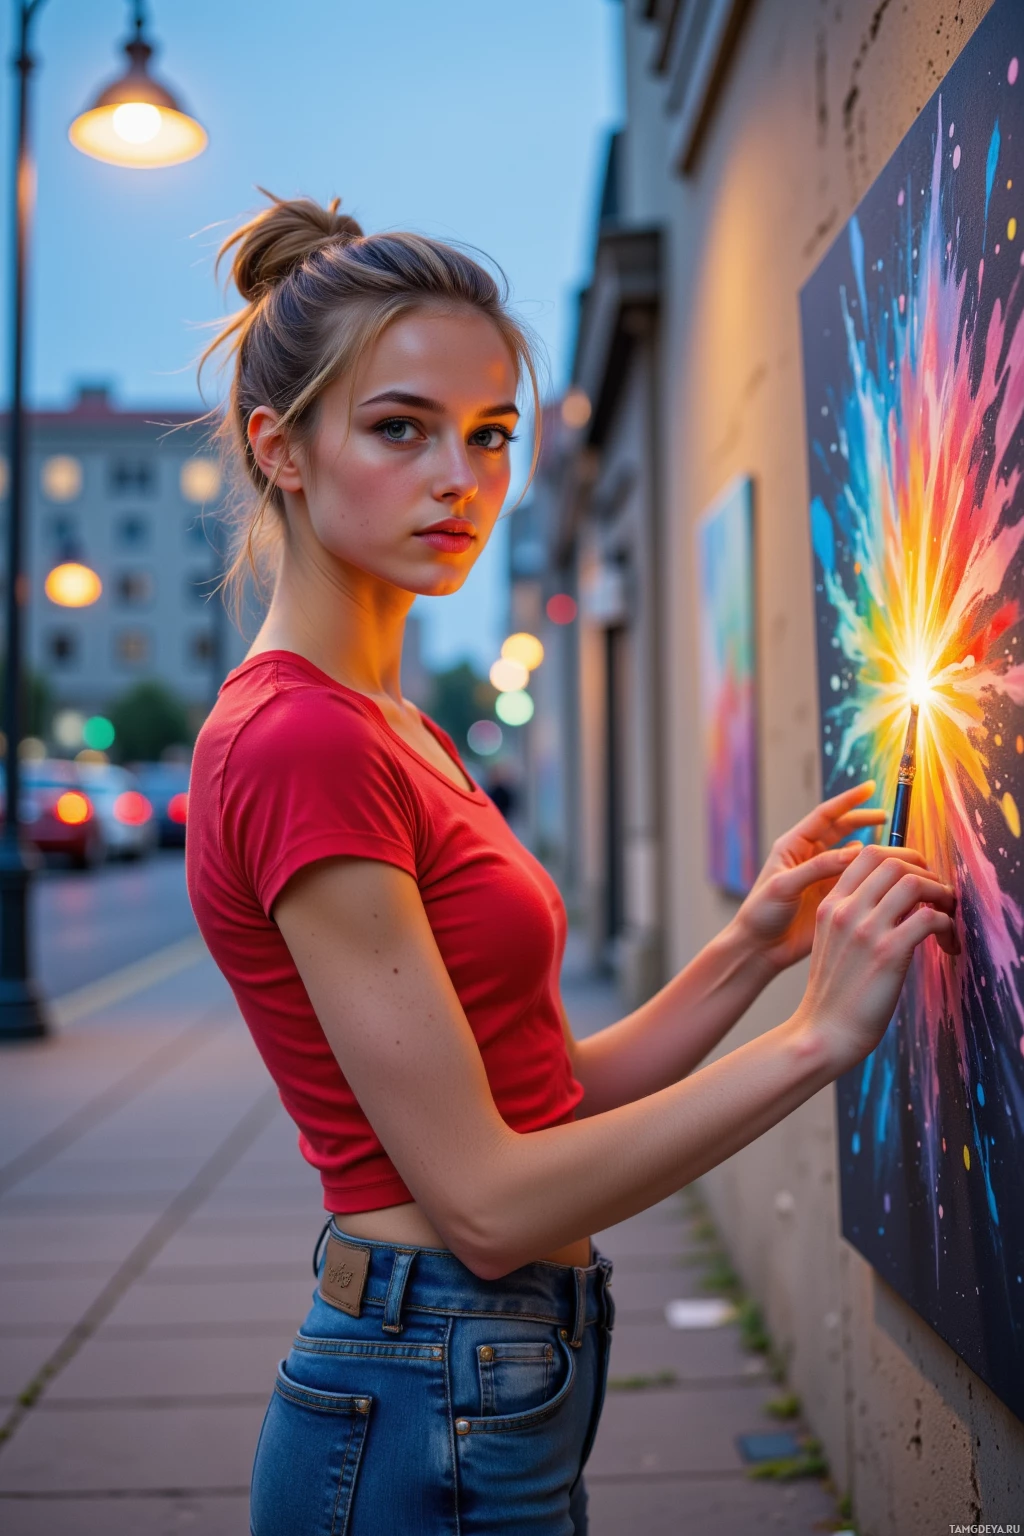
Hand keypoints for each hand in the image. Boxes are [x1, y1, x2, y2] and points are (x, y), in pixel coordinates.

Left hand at [733, 781, 886, 973]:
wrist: (759, 948)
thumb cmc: (761, 913)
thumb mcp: (785, 886)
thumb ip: (818, 868)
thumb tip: (856, 851)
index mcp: (793, 846)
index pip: (824, 815)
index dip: (847, 801)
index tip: (869, 788)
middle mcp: (809, 857)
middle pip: (841, 830)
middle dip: (862, 820)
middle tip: (886, 816)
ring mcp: (821, 877)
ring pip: (851, 855)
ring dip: (870, 849)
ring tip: (892, 847)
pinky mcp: (830, 896)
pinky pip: (854, 879)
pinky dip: (870, 874)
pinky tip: (885, 874)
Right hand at [795, 842, 958, 1073]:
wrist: (824, 1031)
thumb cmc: (834, 993)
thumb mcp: (832, 941)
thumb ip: (853, 914)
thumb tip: (895, 896)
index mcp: (830, 905)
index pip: (866, 854)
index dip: (900, 856)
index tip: (917, 874)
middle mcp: (846, 911)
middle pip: (893, 863)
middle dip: (925, 870)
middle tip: (937, 893)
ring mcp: (866, 930)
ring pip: (914, 883)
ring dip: (941, 893)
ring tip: (947, 914)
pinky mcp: (888, 953)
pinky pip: (930, 918)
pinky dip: (947, 924)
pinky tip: (946, 942)